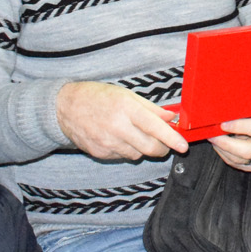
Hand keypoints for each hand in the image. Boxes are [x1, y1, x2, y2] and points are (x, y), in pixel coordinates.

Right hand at [56, 81, 188, 159]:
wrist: (66, 107)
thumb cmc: (99, 97)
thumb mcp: (128, 95)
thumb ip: (151, 109)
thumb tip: (171, 118)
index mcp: (126, 109)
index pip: (154, 127)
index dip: (171, 138)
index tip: (183, 146)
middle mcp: (117, 127)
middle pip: (149, 147)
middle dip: (162, 148)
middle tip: (165, 143)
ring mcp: (107, 142)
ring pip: (137, 154)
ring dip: (143, 148)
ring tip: (135, 134)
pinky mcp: (99, 153)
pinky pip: (122, 156)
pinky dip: (127, 150)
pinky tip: (120, 138)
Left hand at [208, 105, 250, 172]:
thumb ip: (248, 107)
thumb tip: (228, 107)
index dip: (238, 127)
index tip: (223, 124)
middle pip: (246, 150)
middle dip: (225, 143)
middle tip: (212, 135)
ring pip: (238, 160)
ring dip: (222, 149)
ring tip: (213, 139)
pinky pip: (236, 164)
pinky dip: (225, 155)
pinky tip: (219, 146)